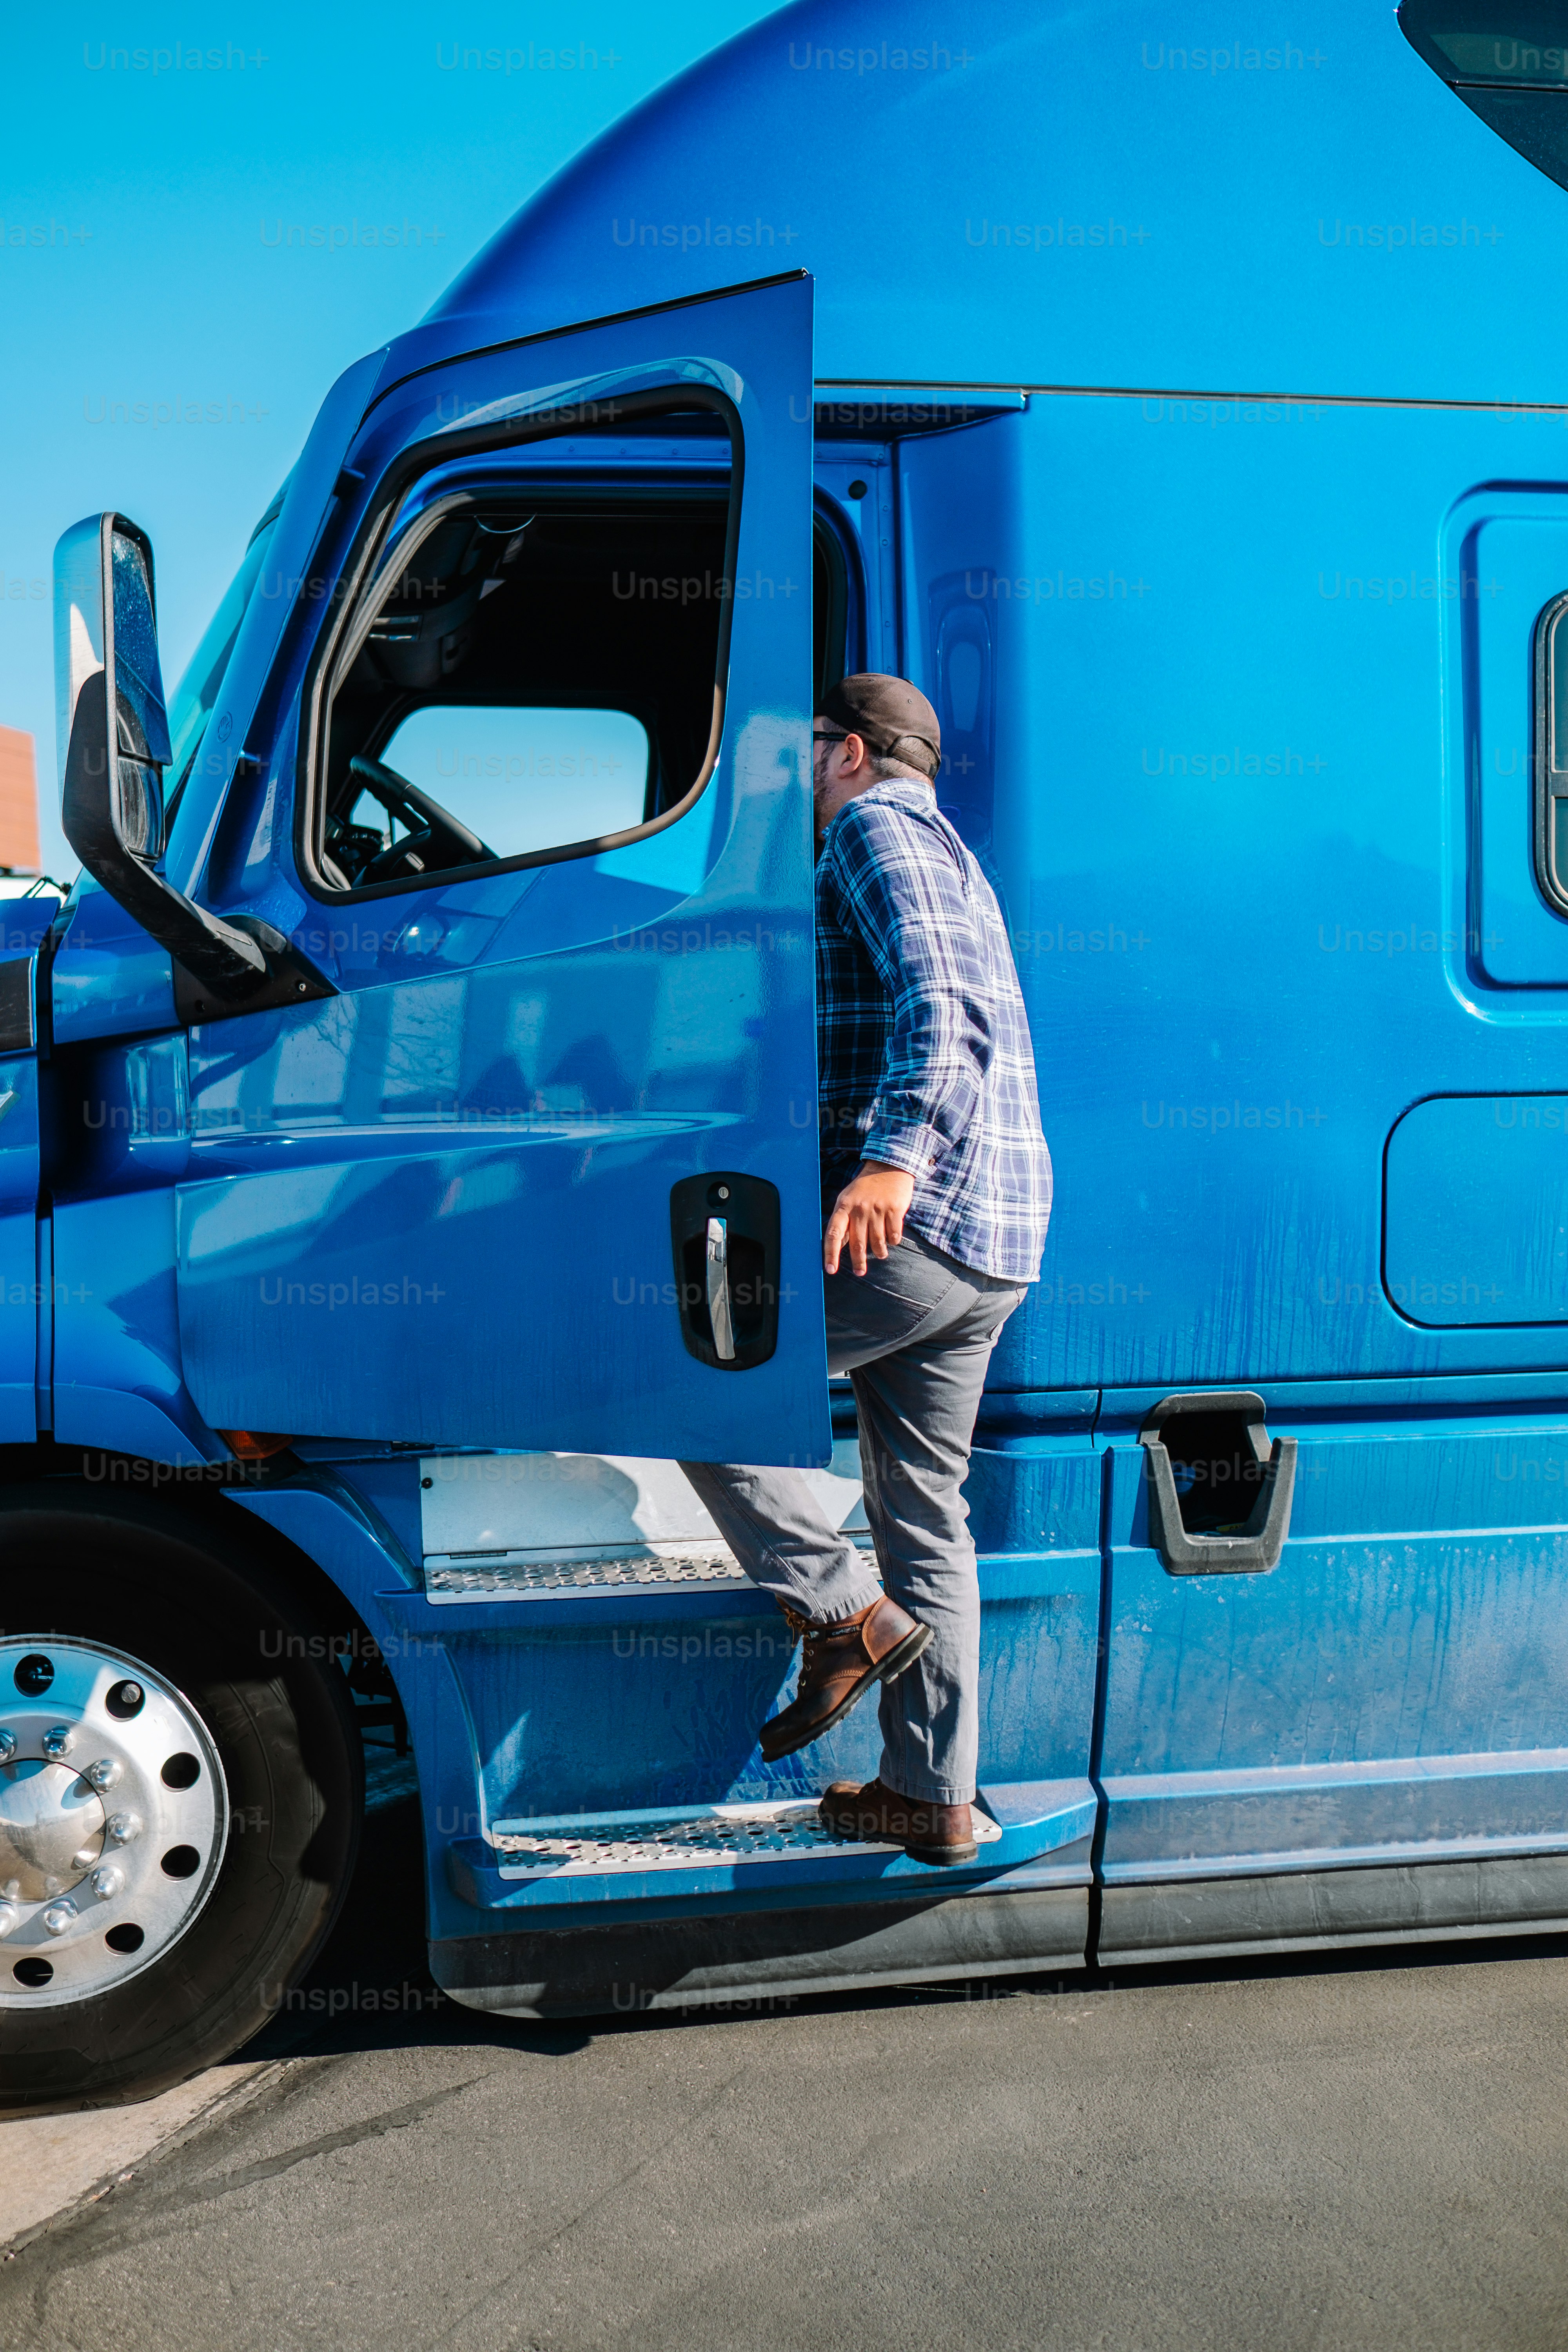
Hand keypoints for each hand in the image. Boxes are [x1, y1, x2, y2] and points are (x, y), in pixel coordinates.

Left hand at [823, 1162, 915, 1276]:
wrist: (889, 1167)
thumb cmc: (865, 1187)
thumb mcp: (848, 1199)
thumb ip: (844, 1221)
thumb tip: (839, 1246)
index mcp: (844, 1206)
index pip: (833, 1234)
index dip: (831, 1254)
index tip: (830, 1270)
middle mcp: (859, 1209)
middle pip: (857, 1244)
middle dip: (858, 1262)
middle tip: (860, 1272)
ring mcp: (877, 1209)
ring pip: (877, 1243)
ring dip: (879, 1253)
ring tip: (880, 1254)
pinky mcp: (894, 1210)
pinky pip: (894, 1236)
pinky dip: (893, 1241)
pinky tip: (892, 1239)